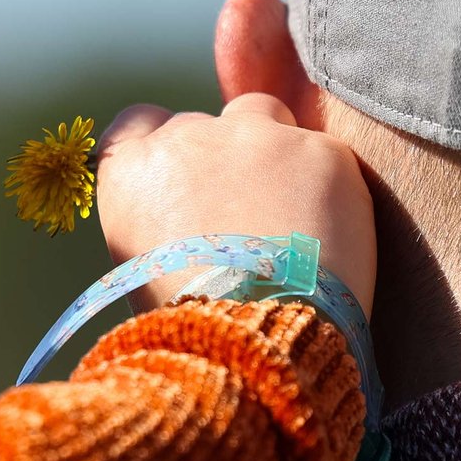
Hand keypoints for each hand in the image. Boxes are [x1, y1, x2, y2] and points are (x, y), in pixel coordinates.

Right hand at [96, 93, 376, 311]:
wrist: (257, 343)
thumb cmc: (194, 326)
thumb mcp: (146, 268)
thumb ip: (162, 216)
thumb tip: (188, 211)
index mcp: (132, 170)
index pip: (139, 123)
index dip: (164, 145)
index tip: (185, 178)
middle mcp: (187, 138)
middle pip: (207, 124)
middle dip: (224, 159)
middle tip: (246, 220)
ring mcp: (255, 137)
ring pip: (266, 118)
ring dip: (273, 152)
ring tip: (289, 220)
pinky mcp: (319, 150)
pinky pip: (324, 157)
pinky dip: (328, 190)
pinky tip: (327, 239)